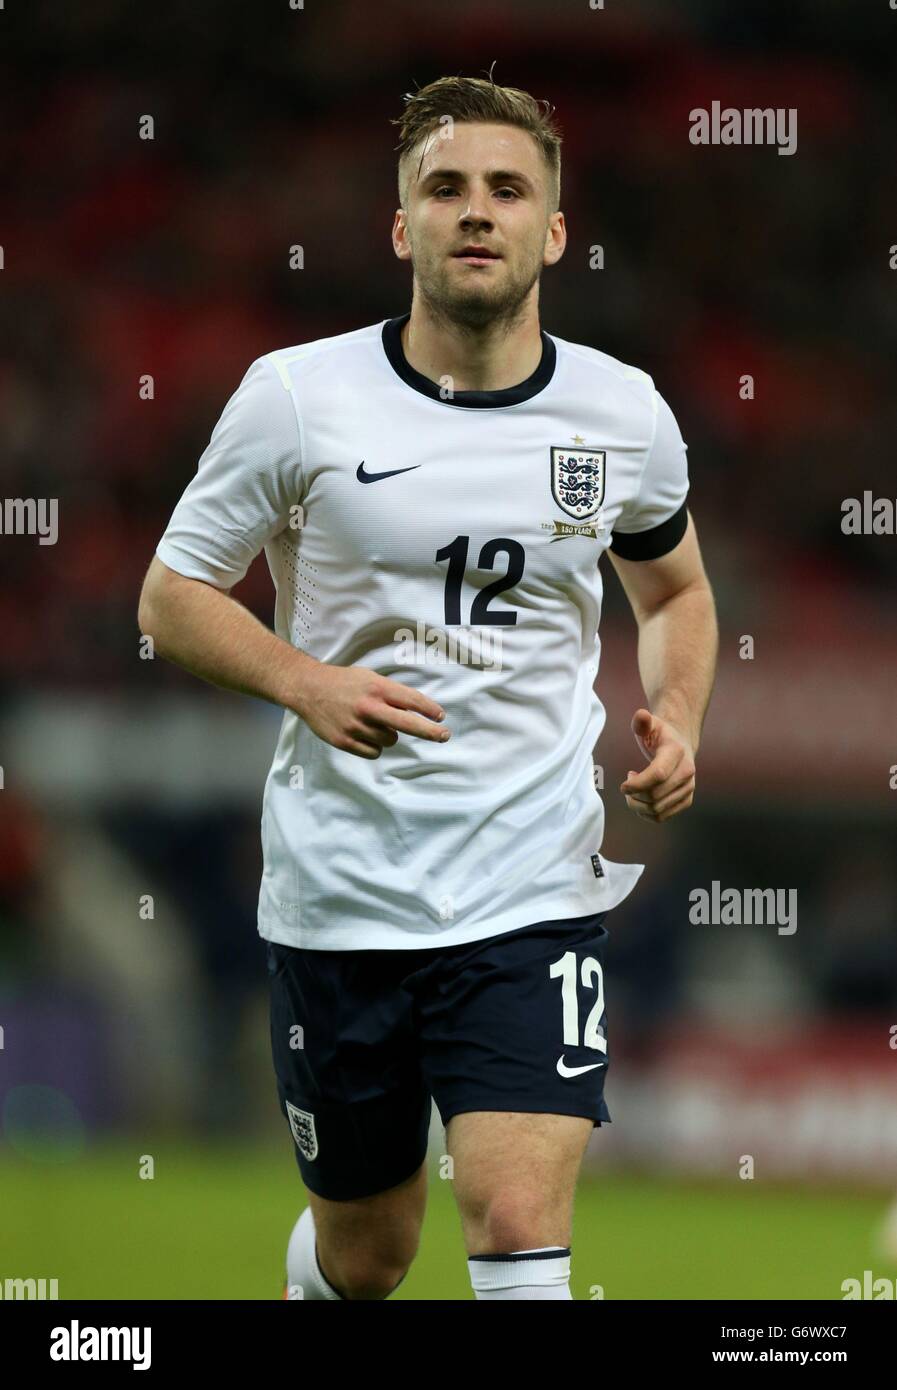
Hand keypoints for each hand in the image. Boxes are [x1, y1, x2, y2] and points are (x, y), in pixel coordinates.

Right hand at [293, 662, 450, 759]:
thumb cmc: (343, 682)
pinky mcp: (345, 741)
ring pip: (390, 740)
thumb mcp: (369, 678)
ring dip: (388, 735)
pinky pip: (374, 752)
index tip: (441, 717)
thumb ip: (390, 693)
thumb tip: (415, 712)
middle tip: (444, 735)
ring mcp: (356, 726)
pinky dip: (374, 746)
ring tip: (373, 723)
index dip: (429, 710)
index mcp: (376, 688)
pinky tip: (363, 733)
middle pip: (407, 725)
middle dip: (430, 732)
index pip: (411, 700)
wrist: (307, 688)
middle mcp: (368, 707)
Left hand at [620, 708, 694, 822]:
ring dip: (637, 804)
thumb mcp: (649, 724)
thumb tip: (641, 715)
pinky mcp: (686, 800)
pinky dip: (645, 812)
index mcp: (677, 752)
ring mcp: (689, 788)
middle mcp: (687, 772)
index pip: (658, 775)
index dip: (637, 784)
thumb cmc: (659, 734)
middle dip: (634, 794)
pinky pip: (662, 817)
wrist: (679, 744)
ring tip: (632, 790)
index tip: (623, 785)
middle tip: (627, 784)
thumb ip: (642, 721)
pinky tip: (641, 798)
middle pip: (655, 795)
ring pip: (657, 809)